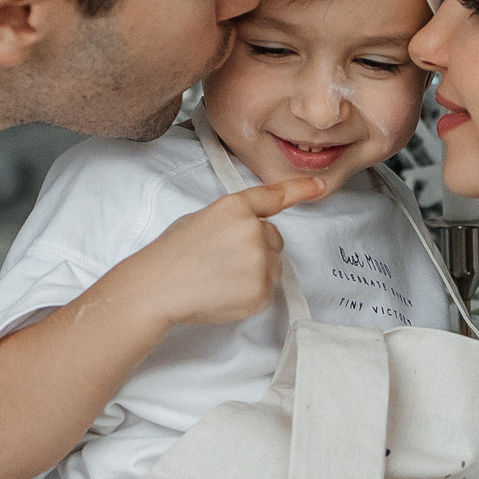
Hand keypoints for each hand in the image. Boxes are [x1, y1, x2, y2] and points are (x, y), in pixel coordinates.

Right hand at [116, 173, 327, 327]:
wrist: (158, 288)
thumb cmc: (173, 254)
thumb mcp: (202, 220)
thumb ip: (234, 220)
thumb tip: (253, 233)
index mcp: (235, 207)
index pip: (274, 196)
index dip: (300, 189)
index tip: (321, 185)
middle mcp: (253, 231)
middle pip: (274, 238)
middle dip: (257, 247)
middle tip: (223, 259)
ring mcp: (259, 262)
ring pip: (273, 266)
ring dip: (255, 271)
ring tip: (220, 277)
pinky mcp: (261, 292)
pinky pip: (266, 290)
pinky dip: (250, 294)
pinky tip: (224, 292)